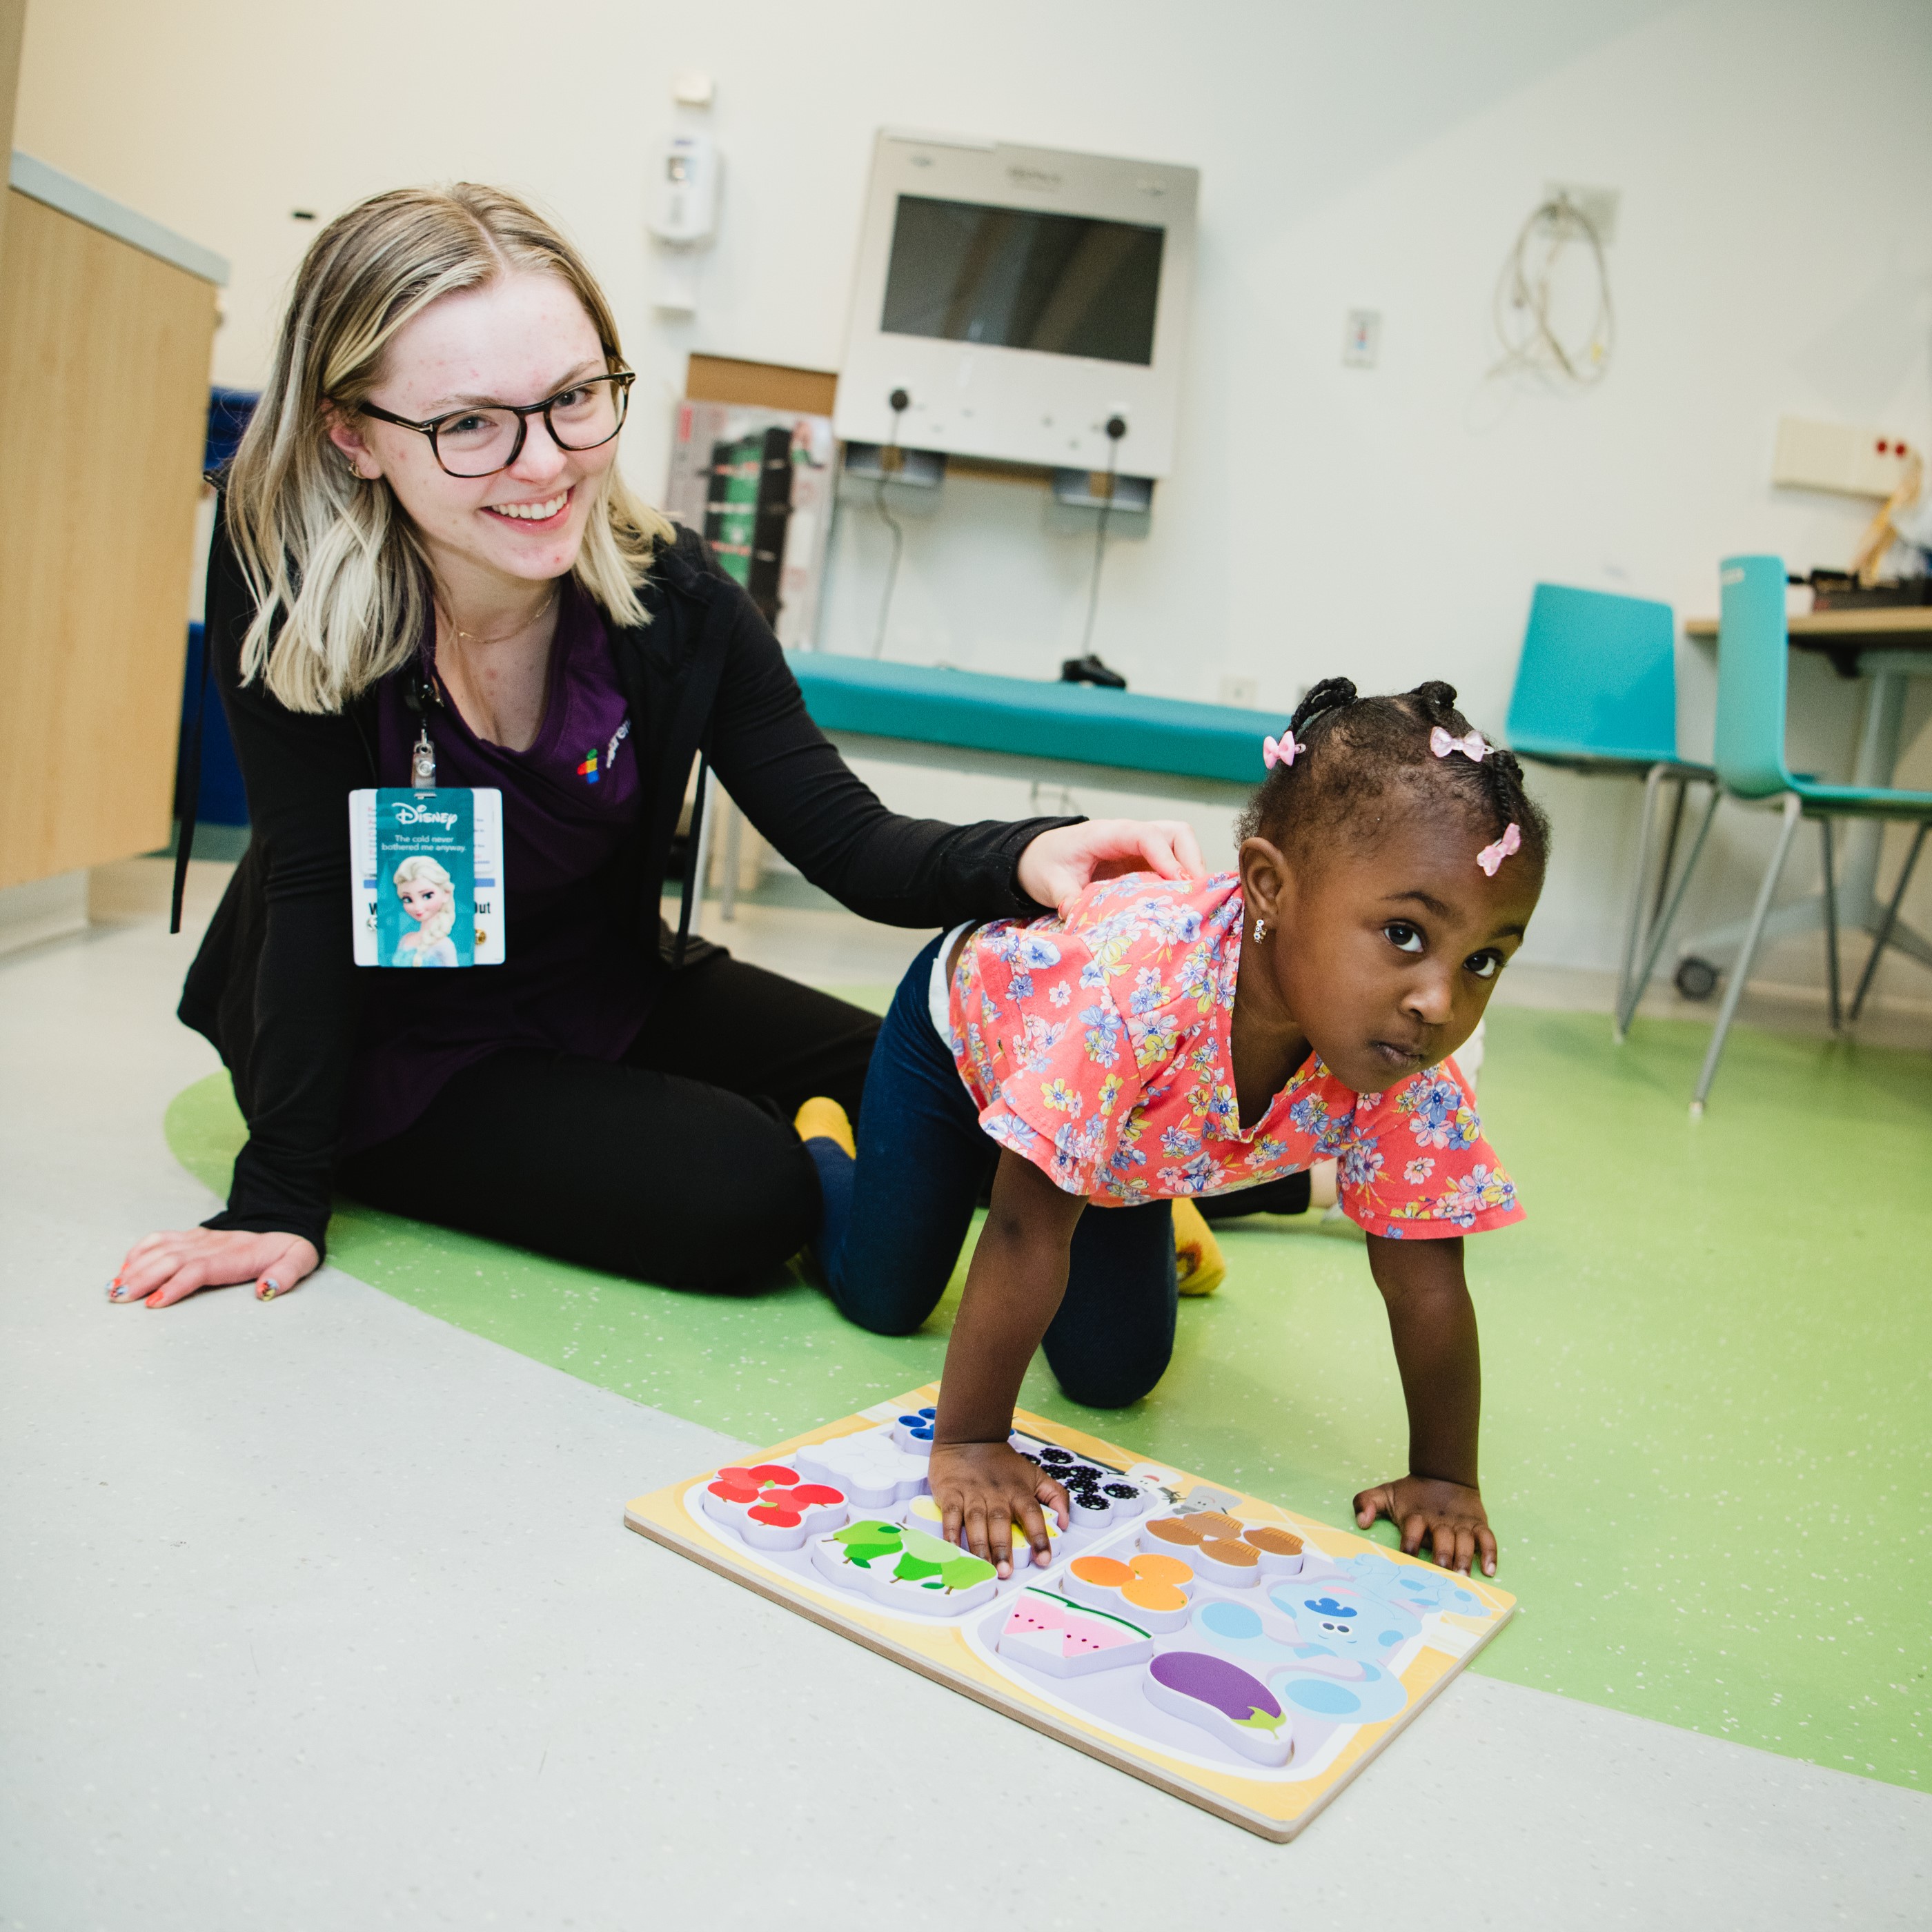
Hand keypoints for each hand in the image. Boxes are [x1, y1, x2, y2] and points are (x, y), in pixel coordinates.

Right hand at [108, 1228, 319, 1308]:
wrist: (284, 1223)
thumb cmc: (288, 1249)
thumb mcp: (300, 1259)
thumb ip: (286, 1273)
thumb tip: (267, 1290)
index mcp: (234, 1255)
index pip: (199, 1269)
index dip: (176, 1285)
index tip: (154, 1303)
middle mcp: (211, 1245)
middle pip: (171, 1260)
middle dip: (143, 1279)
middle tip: (119, 1299)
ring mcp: (199, 1239)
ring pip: (161, 1249)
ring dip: (135, 1267)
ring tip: (113, 1289)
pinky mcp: (192, 1236)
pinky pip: (161, 1239)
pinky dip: (140, 1250)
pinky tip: (124, 1267)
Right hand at [929, 1441, 1069, 1578]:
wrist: (969, 1437)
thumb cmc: (1002, 1462)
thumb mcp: (1035, 1474)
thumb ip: (1055, 1495)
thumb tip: (1065, 1522)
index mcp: (1018, 1491)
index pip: (1032, 1514)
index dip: (1039, 1537)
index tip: (1043, 1559)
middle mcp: (996, 1494)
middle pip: (1000, 1522)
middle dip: (1003, 1548)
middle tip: (1005, 1571)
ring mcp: (972, 1493)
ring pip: (976, 1521)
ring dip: (979, 1546)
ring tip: (983, 1567)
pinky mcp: (951, 1493)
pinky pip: (950, 1515)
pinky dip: (950, 1532)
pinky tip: (953, 1549)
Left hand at [1016, 818, 1205, 911]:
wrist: (1038, 857)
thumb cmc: (1045, 863)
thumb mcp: (1049, 882)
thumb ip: (1064, 896)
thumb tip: (1075, 912)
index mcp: (1106, 834)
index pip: (1146, 836)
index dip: (1167, 858)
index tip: (1181, 883)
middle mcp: (1130, 836)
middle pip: (1177, 833)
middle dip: (1193, 860)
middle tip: (1197, 896)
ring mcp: (1140, 849)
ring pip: (1182, 847)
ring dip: (1193, 871)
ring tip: (1196, 903)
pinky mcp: (1144, 864)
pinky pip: (1174, 865)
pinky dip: (1185, 881)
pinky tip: (1184, 905)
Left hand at [1354, 1474, 1496, 1576]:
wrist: (1443, 1472)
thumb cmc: (1411, 1493)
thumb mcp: (1386, 1493)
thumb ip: (1366, 1502)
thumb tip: (1361, 1521)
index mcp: (1416, 1515)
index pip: (1412, 1528)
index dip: (1410, 1541)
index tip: (1407, 1557)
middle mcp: (1440, 1520)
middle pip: (1442, 1537)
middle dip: (1442, 1554)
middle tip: (1443, 1572)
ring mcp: (1461, 1523)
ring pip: (1465, 1540)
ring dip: (1465, 1557)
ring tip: (1464, 1575)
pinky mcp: (1477, 1523)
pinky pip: (1487, 1537)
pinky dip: (1490, 1552)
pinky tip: (1490, 1569)